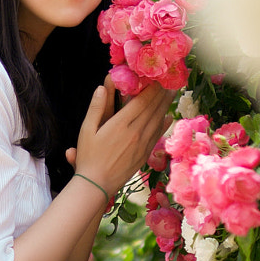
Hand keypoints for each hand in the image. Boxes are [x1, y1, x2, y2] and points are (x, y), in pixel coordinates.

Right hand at [74, 79, 171, 198]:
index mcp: (121, 124)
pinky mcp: (144, 154)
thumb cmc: (89, 157)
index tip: (158, 75)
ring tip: (173, 92)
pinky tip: (168, 117)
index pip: (142, 100)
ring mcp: (142, 144)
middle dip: (163, 92)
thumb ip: (96, 108)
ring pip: (158, 120)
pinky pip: (157, 135)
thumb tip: (101, 88)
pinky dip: (164, 124)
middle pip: (154, 108)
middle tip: (172, 79)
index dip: (152, 87)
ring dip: (166, 105)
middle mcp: (135, 132)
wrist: (97, 185)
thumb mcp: (86, 130)